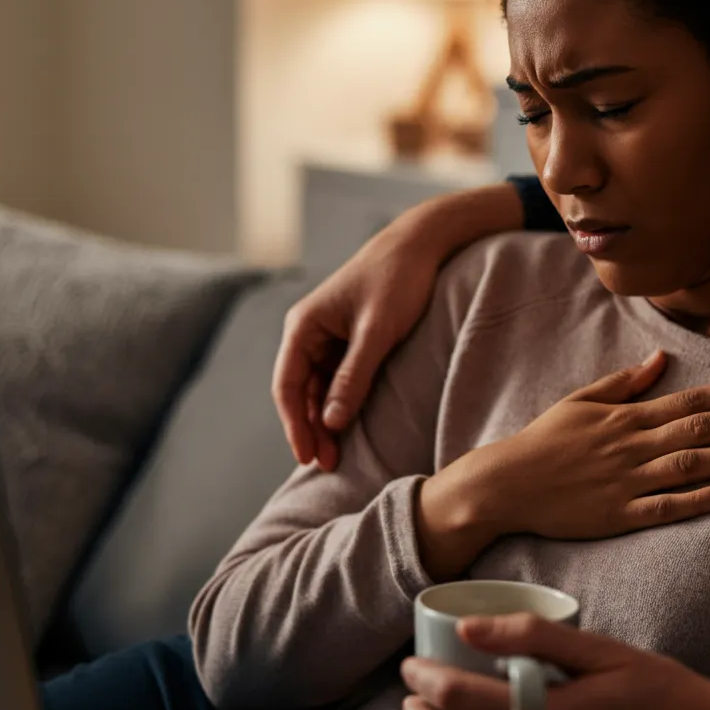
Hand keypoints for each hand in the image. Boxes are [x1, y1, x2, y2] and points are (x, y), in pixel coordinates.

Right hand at [272, 185, 523, 469]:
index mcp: (304, 325)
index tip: (307, 456)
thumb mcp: (377, 332)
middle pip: (300, 390)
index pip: (287, 384)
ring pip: (318, 387)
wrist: (421, 244)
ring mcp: (328, 335)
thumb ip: (354, 376)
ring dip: (326, 419)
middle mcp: (309, 331)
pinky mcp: (349, 338)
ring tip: (337, 455)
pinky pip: (337, 377)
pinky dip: (341, 402)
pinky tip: (349, 425)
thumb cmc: (398, 280)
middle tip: (327, 465)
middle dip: (311, 428)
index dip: (295, 424)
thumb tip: (332, 422)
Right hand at [416, 350, 709, 578]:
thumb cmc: (545, 440)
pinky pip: (665, 507)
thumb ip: (624, 381)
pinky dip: (697, 501)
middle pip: (698, 429)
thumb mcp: (581, 400)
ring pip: (690, 465)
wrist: (509, 483)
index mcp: (625, 417)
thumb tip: (660, 358)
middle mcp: (632, 446)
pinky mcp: (619, 514)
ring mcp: (627, 481)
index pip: (688, 400)